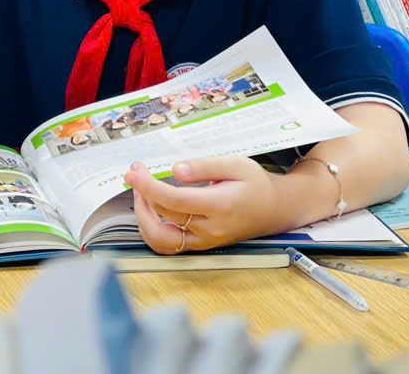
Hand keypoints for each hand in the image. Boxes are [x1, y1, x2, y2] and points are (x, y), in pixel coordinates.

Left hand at [123, 156, 280, 253]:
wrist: (275, 209)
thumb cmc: (255, 184)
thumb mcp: (235, 164)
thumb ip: (204, 166)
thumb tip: (175, 169)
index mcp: (220, 206)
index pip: (174, 201)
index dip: (148, 187)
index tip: (133, 172)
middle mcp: (210, 229)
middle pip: (163, 218)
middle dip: (142, 193)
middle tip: (136, 173)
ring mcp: (205, 241)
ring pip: (161, 240)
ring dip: (143, 217)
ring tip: (141, 192)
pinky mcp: (200, 245)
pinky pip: (168, 245)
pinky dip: (152, 229)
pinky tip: (150, 210)